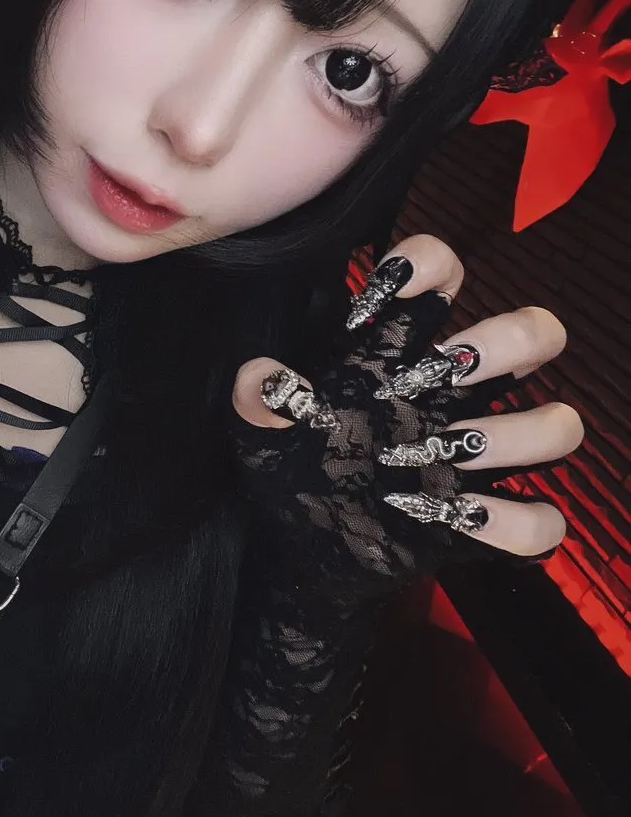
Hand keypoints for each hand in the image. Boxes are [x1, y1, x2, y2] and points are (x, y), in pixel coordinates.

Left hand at [229, 235, 581, 599]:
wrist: (299, 552)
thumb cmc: (289, 473)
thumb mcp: (261, 436)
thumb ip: (259, 402)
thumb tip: (264, 379)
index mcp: (398, 356)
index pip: (441, 274)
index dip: (431, 264)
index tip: (392, 286)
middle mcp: (449, 395)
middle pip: (529, 334)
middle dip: (507, 341)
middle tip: (447, 372)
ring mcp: (473, 457)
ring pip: (556, 426)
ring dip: (516, 435)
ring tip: (448, 452)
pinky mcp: (482, 525)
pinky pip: (542, 523)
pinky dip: (514, 522)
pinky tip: (459, 517)